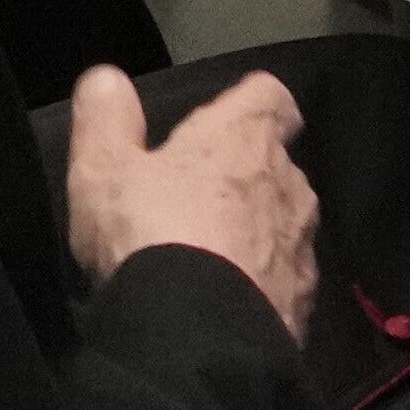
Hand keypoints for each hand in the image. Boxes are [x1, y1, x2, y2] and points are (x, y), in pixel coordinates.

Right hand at [62, 65, 316, 336]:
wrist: (197, 332)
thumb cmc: (150, 235)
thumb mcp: (105, 173)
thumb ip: (106, 121)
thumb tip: (105, 77)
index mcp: (245, 137)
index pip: (269, 96)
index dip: (246, 104)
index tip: (220, 120)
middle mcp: (290, 180)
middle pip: (274, 161)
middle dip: (242, 174)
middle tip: (192, 199)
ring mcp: (303, 239)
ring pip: (283, 218)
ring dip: (253, 227)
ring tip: (205, 254)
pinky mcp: (304, 293)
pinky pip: (284, 274)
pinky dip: (261, 278)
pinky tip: (225, 298)